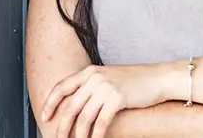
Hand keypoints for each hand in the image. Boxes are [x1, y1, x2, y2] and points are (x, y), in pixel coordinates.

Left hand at [40, 63, 165, 137]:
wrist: (158, 78)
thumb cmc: (133, 81)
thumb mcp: (108, 77)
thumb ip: (90, 87)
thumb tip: (74, 106)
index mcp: (89, 71)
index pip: (61, 87)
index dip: (50, 103)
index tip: (44, 117)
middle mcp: (95, 78)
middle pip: (70, 107)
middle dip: (62, 126)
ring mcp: (106, 87)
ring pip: (84, 118)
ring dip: (79, 135)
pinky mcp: (118, 98)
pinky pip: (101, 122)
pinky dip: (95, 135)